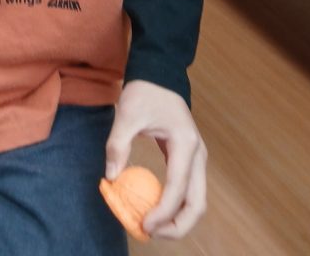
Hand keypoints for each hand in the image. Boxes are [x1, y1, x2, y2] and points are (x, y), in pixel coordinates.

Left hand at [104, 79, 206, 238]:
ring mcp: (197, 158)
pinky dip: (176, 206)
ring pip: (196, 201)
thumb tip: (111, 176)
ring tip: (153, 226)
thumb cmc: (145, 92)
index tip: (145, 225)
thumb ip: (118, 144)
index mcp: (185, 144)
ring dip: (179, 220)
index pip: (178, 188)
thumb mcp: (127, 114)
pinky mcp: (189, 159)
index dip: (163, 212)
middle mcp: (197, 155)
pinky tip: (156, 210)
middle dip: (178, 226)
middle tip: (152, 233)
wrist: (159, 75)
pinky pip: (189, 191)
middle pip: (197, 203)